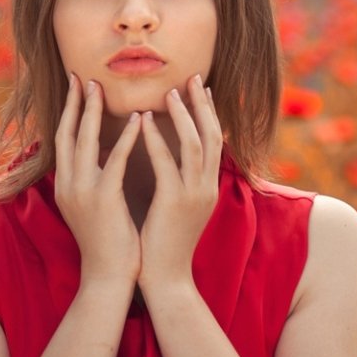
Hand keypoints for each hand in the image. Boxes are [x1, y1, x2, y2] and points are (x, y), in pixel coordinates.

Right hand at [54, 73, 143, 289]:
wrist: (107, 276)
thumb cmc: (109, 241)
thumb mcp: (96, 204)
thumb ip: (97, 177)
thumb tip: (107, 152)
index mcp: (66, 184)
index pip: (64, 139)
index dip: (70, 111)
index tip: (77, 86)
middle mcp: (68, 184)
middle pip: (67, 133)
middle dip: (74, 102)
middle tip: (82, 75)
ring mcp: (82, 191)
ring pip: (85, 142)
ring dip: (93, 112)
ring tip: (101, 87)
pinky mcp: (103, 200)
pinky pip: (115, 162)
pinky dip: (127, 139)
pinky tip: (138, 120)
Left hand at [138, 74, 222, 294]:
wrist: (166, 280)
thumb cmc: (164, 244)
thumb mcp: (179, 207)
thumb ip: (180, 181)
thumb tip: (172, 158)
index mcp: (208, 186)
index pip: (214, 141)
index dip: (209, 113)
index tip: (200, 89)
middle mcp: (207, 187)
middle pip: (212, 135)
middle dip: (202, 104)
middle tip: (192, 77)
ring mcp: (194, 195)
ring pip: (195, 144)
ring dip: (182, 114)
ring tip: (168, 91)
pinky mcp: (174, 203)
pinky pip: (167, 163)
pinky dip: (156, 139)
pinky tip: (143, 121)